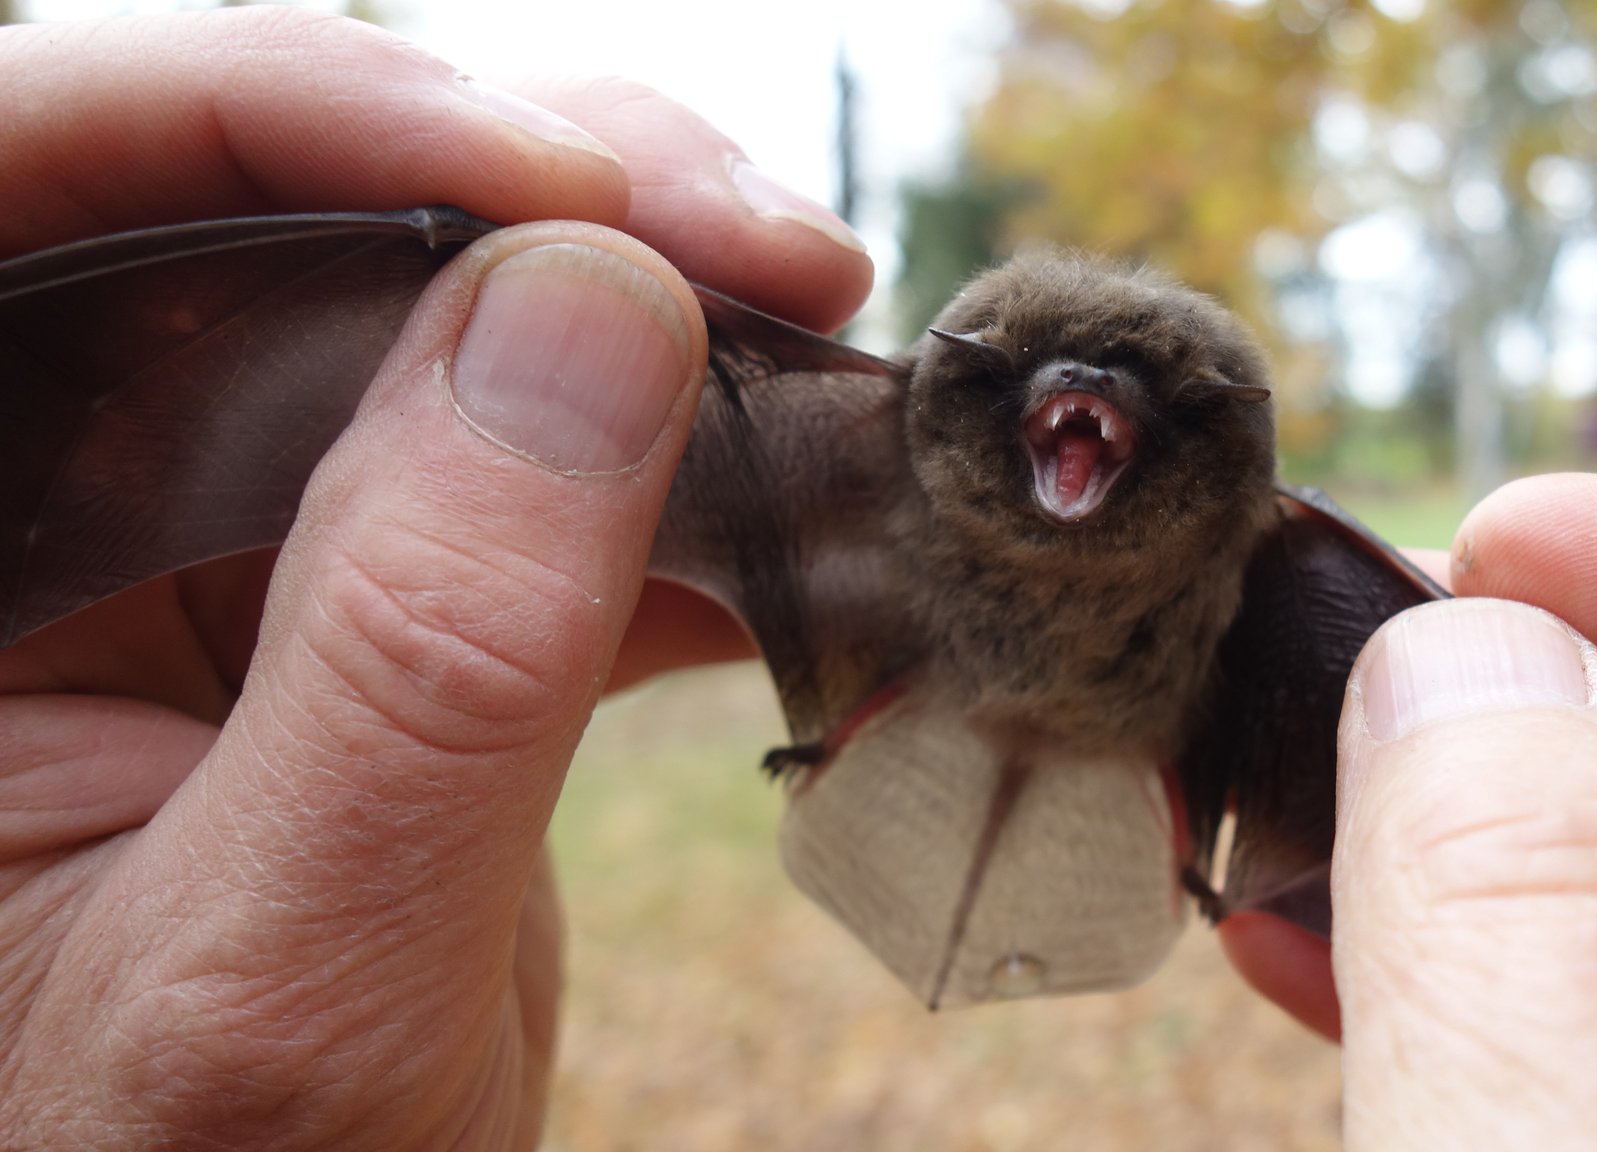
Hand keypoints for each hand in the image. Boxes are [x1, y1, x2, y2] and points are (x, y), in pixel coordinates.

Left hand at [0, 9, 866, 1147]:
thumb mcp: (293, 978)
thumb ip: (425, 655)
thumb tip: (594, 303)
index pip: (16, 183)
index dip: (268, 109)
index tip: (561, 181)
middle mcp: (45, 505)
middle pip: (255, 203)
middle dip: (529, 189)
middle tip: (765, 250)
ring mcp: (204, 549)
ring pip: (416, 306)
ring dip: (637, 308)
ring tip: (815, 341)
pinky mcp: (354, 606)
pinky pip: (517, 466)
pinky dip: (678, 473)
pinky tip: (800, 510)